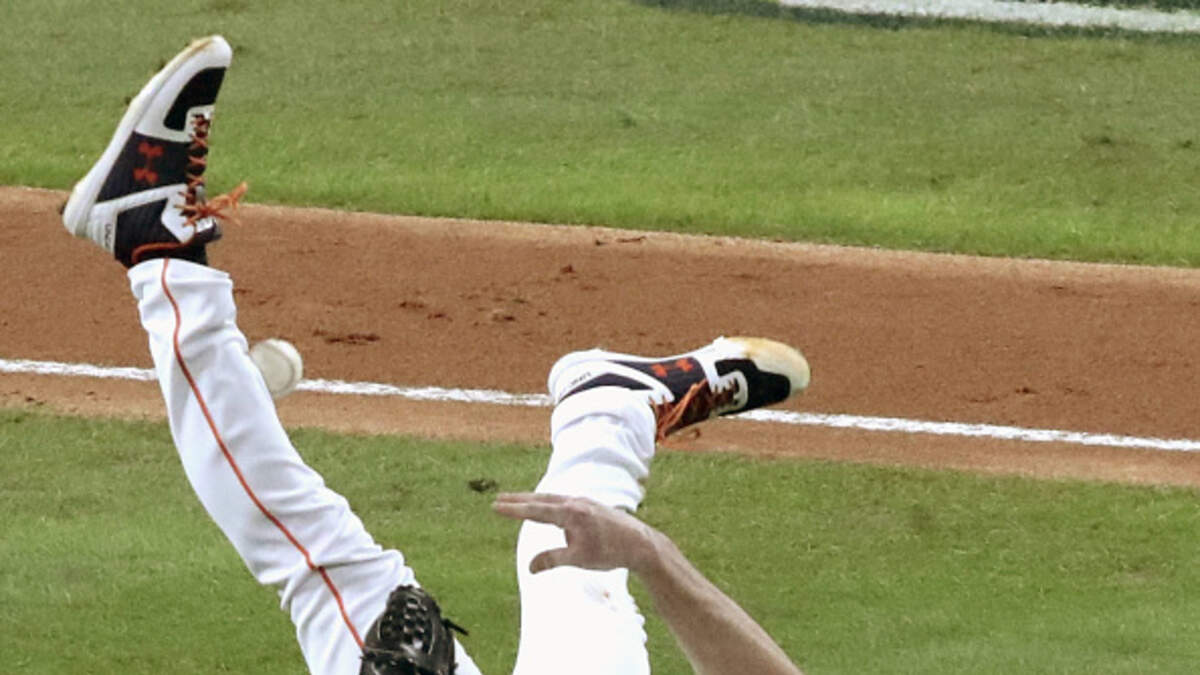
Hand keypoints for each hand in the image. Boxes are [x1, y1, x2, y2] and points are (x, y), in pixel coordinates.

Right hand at [492, 492, 657, 573]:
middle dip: (519, 500)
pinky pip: (563, 500)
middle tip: (498, 499)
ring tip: (517, 502)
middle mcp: (576, 502)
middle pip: (541, 500)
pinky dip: (549, 502)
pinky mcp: (590, 505)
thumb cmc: (610, 552)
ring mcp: (584, 502)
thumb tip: (530, 567)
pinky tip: (546, 508)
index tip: (496, 506)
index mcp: (571, 513)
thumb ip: (552, 560)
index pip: (536, 511)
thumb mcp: (578, 559)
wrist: (640, 543)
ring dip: (533, 500)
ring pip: (552, 498)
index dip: (514, 509)